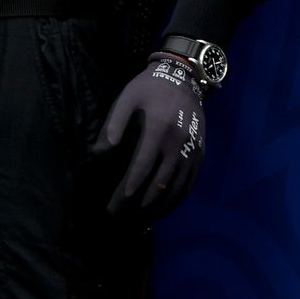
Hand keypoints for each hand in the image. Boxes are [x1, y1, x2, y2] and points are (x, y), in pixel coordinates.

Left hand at [94, 54, 205, 220]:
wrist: (184, 78)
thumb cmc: (149, 87)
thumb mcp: (127, 97)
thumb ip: (114, 123)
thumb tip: (99, 152)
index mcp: (158, 128)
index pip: (143, 165)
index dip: (132, 185)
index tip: (120, 200)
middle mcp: (177, 143)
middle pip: (160, 181)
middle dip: (141, 202)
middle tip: (123, 216)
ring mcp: (192, 150)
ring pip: (177, 186)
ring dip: (160, 206)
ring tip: (142, 219)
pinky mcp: (200, 153)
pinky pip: (190, 182)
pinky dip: (178, 198)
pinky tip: (164, 208)